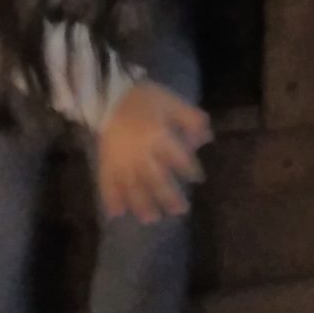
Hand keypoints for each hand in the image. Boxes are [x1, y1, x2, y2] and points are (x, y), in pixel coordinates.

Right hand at [97, 80, 212, 222]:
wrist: (109, 94)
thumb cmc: (146, 98)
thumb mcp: (173, 102)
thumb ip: (192, 120)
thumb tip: (207, 139)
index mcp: (159, 137)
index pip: (179, 159)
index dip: (191, 170)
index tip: (198, 178)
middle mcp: (141, 153)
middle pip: (156, 180)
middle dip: (169, 197)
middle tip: (181, 211)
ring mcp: (121, 160)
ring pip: (132, 187)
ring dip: (142, 205)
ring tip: (151, 218)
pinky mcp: (106, 162)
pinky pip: (107, 183)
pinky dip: (111, 199)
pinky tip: (117, 214)